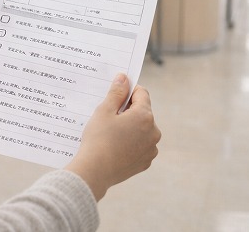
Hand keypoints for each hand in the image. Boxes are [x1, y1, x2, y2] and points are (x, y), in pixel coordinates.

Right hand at [65, 73, 160, 200]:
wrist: (95, 171)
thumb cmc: (98, 138)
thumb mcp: (104, 111)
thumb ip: (116, 92)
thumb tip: (124, 78)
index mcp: (145, 116)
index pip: (142, 93)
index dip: (128, 91)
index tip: (115, 95)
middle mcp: (154, 132)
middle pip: (143, 112)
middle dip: (128, 111)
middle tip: (108, 117)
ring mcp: (151, 149)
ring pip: (142, 130)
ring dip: (131, 127)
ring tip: (111, 134)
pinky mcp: (145, 161)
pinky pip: (140, 145)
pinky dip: (131, 143)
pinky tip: (115, 147)